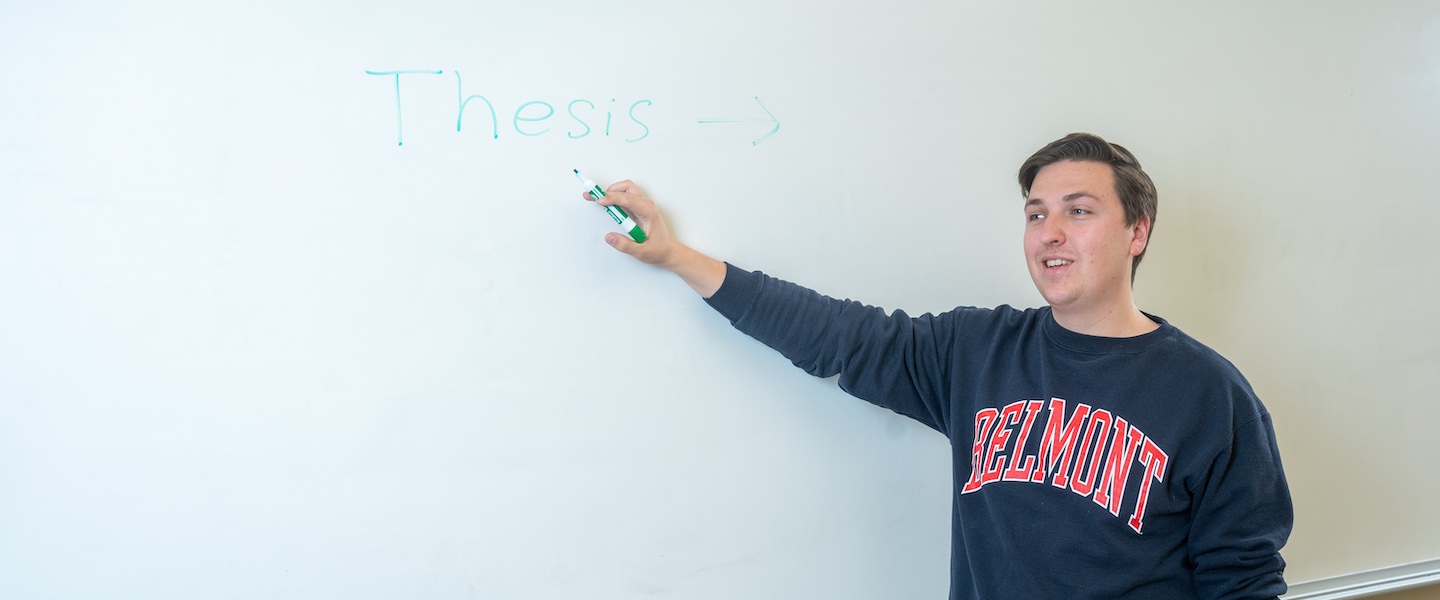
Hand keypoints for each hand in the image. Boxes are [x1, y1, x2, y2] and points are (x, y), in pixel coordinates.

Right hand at [582, 179, 726, 296]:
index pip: (628, 199)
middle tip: (591, 196)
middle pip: (626, 188)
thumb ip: (625, 245)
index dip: (612, 198)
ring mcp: (643, 205)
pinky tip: (605, 202)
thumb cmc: (659, 250)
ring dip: (611, 191)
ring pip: (625, 189)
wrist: (669, 251)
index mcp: (648, 212)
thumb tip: (609, 237)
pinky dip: (614, 196)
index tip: (599, 201)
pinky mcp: (639, 208)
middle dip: (608, 191)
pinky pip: (626, 196)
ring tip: (596, 198)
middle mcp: (646, 205)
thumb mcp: (642, 252)